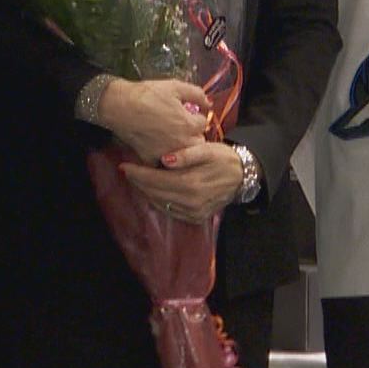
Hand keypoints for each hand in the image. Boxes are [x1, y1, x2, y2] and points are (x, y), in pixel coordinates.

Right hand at [96, 78, 207, 161]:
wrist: (120, 106)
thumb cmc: (148, 94)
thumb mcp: (175, 87)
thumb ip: (196, 94)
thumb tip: (208, 103)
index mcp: (189, 125)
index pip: (203, 123)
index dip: (195, 116)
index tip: (187, 112)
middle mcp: (181, 143)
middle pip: (198, 142)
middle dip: (193, 134)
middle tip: (181, 126)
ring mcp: (166, 154)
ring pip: (183, 156)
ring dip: (181, 148)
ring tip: (171, 137)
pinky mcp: (152, 160)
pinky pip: (163, 164)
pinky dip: (163, 158)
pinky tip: (157, 146)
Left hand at [120, 142, 242, 222]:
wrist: (244, 176)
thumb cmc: (223, 158)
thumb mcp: (207, 150)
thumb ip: (186, 155)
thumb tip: (164, 160)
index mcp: (191, 184)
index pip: (155, 180)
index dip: (138, 174)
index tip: (124, 166)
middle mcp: (190, 202)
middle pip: (154, 193)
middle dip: (138, 182)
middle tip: (128, 171)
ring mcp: (193, 212)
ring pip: (160, 204)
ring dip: (146, 192)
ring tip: (137, 179)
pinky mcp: (196, 218)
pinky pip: (170, 211)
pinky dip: (158, 201)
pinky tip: (154, 190)